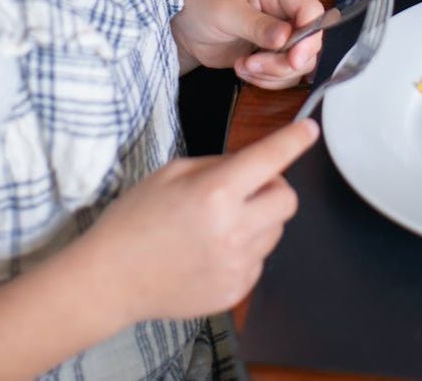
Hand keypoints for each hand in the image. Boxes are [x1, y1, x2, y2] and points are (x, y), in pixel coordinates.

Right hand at [84, 120, 318, 325]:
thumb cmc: (134, 219)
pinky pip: (258, 260)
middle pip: (287, 199)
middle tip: (245, 187)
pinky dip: (245, 249)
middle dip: (273, 186)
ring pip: (275, 230)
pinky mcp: (234, 291)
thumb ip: (218, 165)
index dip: (294, 140)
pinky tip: (211, 250)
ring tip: (219, 224)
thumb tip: (252, 164)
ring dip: (259, 219)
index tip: (310, 130)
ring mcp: (237, 265)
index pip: (270, 159)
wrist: (111, 280)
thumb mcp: (172, 172)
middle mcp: (233, 230)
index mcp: (216, 192)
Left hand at [172, 0, 324, 85]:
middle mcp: (285, 8)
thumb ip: (258, 25)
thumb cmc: (200, 5)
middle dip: (284, 60)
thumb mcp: (226, 12)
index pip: (310, 9)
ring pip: (299, 62)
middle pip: (310, 41)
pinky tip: (243, 69)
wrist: (182, 28)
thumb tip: (285, 37)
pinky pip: (284, 73)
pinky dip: (266, 78)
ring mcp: (280, 32)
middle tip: (256, 64)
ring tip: (244, 66)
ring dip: (272, 72)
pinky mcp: (272, 52)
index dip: (309, 35)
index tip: (294, 58)